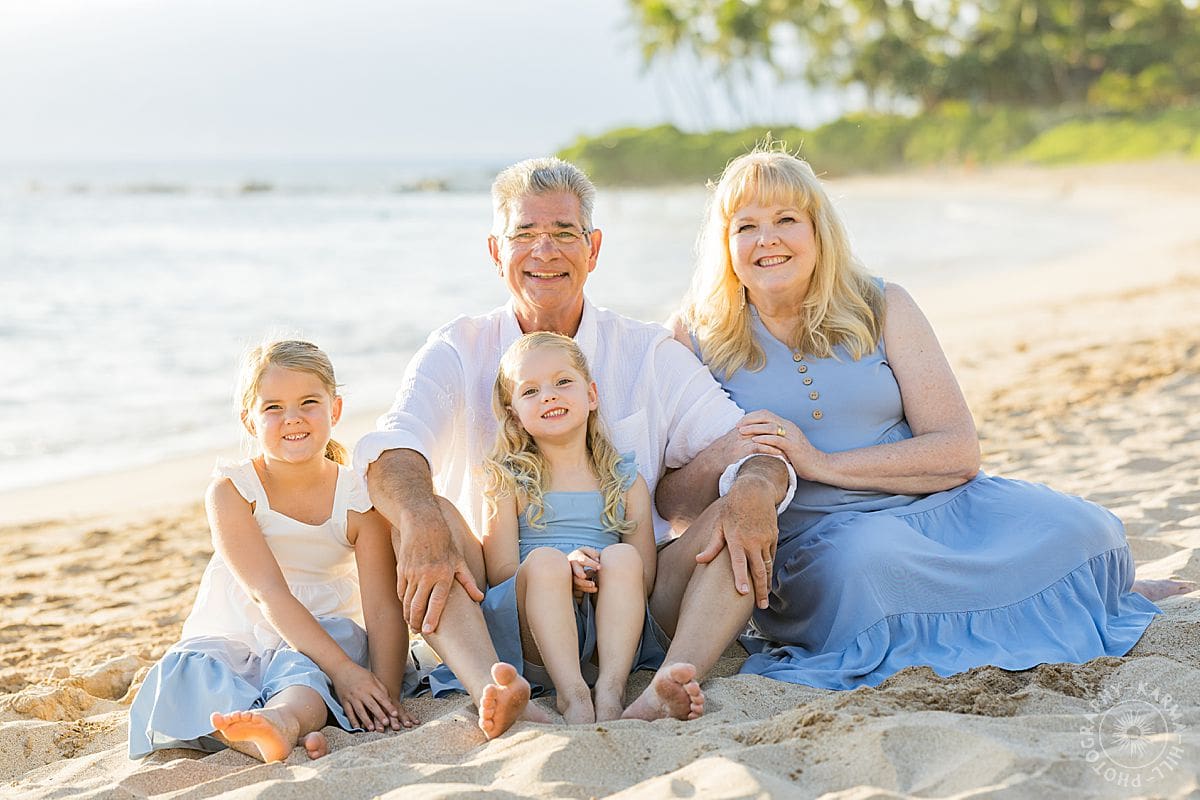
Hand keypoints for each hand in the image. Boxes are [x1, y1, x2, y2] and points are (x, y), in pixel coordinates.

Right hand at [330, 662, 403, 731]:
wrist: (341, 669)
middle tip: (386, 724)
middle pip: (372, 705)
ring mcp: (352, 697)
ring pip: (360, 710)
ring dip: (366, 720)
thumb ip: (381, 688)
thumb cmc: (359, 673)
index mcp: (370, 686)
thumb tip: (389, 699)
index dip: (389, 706)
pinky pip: (349, 712)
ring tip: (372, 729)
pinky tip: (357, 727)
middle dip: (379, 715)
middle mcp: (361, 692)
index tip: (395, 714)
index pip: (382, 698)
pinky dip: (352, 720)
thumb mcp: (372, 677)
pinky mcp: (344, 701)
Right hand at [394, 503, 483, 634]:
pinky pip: (401, 591)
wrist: (422, 524)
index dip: (431, 618)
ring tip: (412, 624)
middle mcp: (426, 575)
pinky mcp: (401, 570)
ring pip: (407, 601)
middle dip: (416, 622)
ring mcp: (412, 573)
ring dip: (408, 615)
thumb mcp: (459, 560)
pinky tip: (407, 608)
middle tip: (418, 631)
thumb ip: (468, 582)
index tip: (428, 631)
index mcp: (443, 574)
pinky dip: (403, 602)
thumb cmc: (444, 542)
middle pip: (418, 605)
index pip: (436, 602)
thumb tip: (480, 598)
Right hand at [567, 546, 600, 598]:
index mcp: (576, 556)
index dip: (591, 563)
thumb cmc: (584, 555)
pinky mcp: (572, 583)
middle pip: (575, 570)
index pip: (583, 560)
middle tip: (585, 576)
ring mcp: (571, 575)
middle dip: (580, 573)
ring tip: (593, 585)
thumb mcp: (588, 551)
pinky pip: (578, 588)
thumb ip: (593, 554)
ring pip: (576, 581)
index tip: (599, 567)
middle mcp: (572, 566)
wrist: (573, 561)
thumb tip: (597, 561)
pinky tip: (595, 589)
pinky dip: (586, 589)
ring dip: (584, 584)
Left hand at [694, 468, 781, 609]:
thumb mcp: (719, 524)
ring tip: (764, 598)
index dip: (741, 578)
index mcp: (737, 539)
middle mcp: (753, 541)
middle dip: (761, 590)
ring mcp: (765, 539)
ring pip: (768, 565)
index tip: (743, 593)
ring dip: (767, 583)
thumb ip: (712, 545)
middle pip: (760, 570)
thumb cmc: (732, 508)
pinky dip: (769, 568)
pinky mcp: (773, 537)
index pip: (739, 563)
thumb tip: (699, 560)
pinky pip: (772, 556)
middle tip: (762, 606)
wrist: (754, 491)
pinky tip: (767, 579)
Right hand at [714, 423, 785, 463]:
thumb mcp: (739, 436)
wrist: (714, 458)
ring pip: (766, 437)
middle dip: (782, 435)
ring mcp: (743, 440)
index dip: (778, 427)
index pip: (765, 421)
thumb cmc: (729, 449)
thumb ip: (751, 431)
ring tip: (790, 452)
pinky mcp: (742, 450)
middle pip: (768, 427)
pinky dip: (770, 450)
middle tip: (794, 443)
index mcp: (746, 425)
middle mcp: (745, 430)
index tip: (789, 435)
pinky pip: (759, 448)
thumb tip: (766, 430)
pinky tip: (779, 455)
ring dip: (779, 444)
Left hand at [737, 410, 819, 479]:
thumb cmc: (801, 458)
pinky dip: (764, 439)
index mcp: (786, 425)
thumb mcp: (786, 446)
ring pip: (770, 426)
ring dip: (754, 428)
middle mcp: (789, 427)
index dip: (752, 416)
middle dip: (749, 419)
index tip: (740, 422)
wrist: (819, 466)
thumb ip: (775, 440)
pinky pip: (777, 439)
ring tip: (741, 431)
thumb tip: (758, 440)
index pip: (766, 414)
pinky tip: (754, 441)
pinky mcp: (793, 446)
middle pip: (766, 416)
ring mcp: (792, 435)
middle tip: (737, 425)